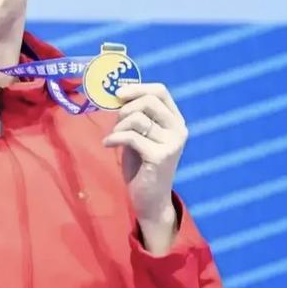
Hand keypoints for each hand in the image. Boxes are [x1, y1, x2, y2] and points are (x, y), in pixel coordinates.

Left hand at [102, 83, 187, 222]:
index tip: (118, 94)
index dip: (137, 88)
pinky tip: (108, 144)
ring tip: (114, 137)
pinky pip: (131, 136)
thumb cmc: (142, 165)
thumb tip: (119, 94)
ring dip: (119, 126)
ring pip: (137, 118)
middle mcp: (178, 129)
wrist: (150, 199)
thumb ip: (137, 117)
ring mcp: (172, 143)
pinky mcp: (160, 156)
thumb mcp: (140, 135)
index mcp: (175, 120)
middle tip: (116, 124)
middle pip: (148, 101)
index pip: (160, 91)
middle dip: (125, 109)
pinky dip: (114, 138)